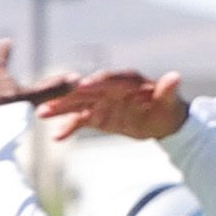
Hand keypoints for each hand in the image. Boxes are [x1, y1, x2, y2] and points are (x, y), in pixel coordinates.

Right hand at [41, 69, 189, 145]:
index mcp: (125, 81)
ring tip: (41, 114)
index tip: (81, 87)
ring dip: (60, 109)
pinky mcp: (98, 116)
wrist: (163, 120)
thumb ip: (168, 89)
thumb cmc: (167, 108)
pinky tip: (56, 138)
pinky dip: (69, 128)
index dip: (94, 83)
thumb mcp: (169, 101)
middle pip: (85, 91)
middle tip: (49, 101)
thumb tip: (175, 78)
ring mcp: (101, 102)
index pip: (107, 80)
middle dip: (67, 96)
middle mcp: (109, 89)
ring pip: (78, 104)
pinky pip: (81, 121)